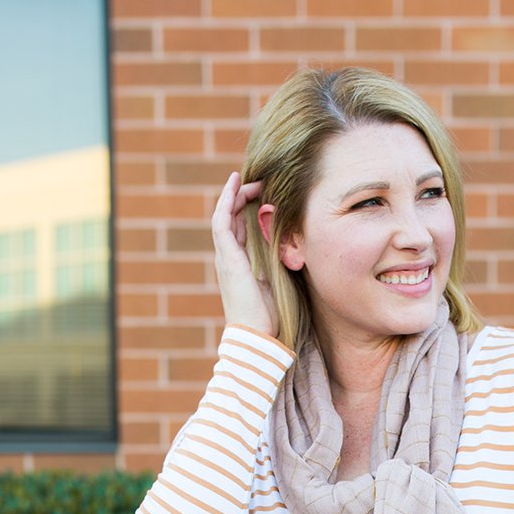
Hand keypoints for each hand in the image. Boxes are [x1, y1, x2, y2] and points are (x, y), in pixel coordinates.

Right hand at [210, 171, 280, 339]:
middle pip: (230, 219)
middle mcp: (228, 259)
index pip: (239, 230)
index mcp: (239, 265)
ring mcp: (225, 257)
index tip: (260, 195)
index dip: (245, 210)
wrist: (256, 335)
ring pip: (224, 216)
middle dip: (240, 198)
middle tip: (257, 182)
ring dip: (233, 195)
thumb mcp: (276, 284)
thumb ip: (277, 266)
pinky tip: (235, 184)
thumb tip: (292, 249)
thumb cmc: (268, 318)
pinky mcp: (227, 257)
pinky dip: (226, 201)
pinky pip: (221, 221)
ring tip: (244, 178)